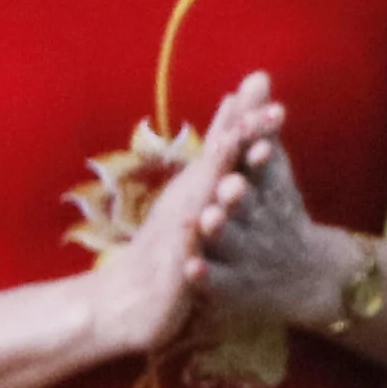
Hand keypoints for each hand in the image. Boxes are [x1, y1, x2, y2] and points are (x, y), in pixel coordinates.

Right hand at [86, 78, 280, 365]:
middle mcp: (184, 204)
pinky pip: (183, 255)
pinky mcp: (172, 271)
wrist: (118, 303)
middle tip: (268, 110)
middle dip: (240, 138)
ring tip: (239, 160)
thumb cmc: (160, 249)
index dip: (245, 118)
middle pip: (216, 165)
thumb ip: (215, 160)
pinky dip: (190, 241)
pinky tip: (200, 227)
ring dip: (217, 185)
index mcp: (194, 189)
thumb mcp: (191, 201)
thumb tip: (233, 120)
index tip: (267, 84)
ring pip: (200, 205)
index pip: (223, 147)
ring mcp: (176, 234)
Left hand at [190, 112, 368, 332]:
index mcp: (268, 190)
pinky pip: (219, 282)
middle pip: (249, 204)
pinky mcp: (234, 287)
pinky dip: (208, 275)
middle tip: (230, 183)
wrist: (308, 276)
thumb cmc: (279, 215)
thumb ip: (260, 130)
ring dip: (222, 231)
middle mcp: (260, 220)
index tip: (249, 135)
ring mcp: (248, 254)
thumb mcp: (273, 172)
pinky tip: (192, 267)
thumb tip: (257, 76)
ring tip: (208, 219)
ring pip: (232, 242)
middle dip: (239, 193)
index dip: (257, 153)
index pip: (264, 166)